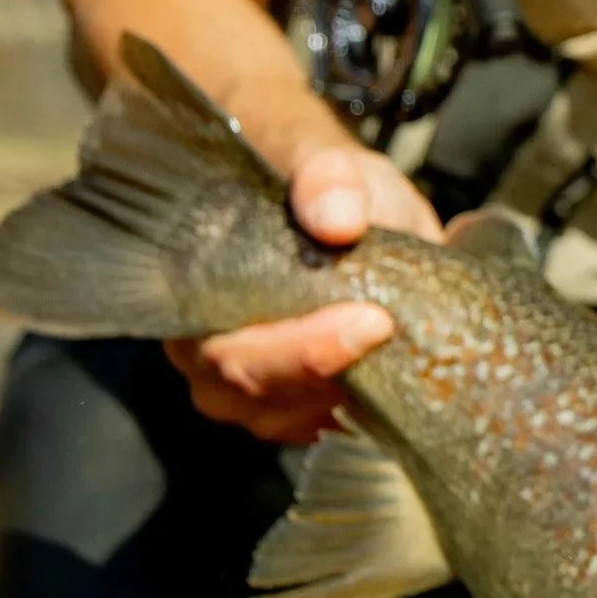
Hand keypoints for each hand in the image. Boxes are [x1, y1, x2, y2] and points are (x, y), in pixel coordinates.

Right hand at [167, 143, 442, 443]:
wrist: (345, 213)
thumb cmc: (325, 193)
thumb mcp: (332, 167)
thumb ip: (328, 180)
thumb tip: (336, 218)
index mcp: (193, 292)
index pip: (226, 346)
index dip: (296, 346)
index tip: (369, 318)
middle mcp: (207, 351)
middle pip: (252, 391)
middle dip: (325, 370)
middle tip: (391, 329)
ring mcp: (249, 389)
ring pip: (288, 420)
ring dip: (350, 395)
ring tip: (403, 350)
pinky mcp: (295, 409)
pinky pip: (322, 430)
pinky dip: (364, 411)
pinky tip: (400, 377)